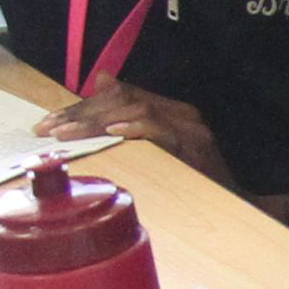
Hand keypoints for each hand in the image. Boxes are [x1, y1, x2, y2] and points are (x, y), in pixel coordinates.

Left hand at [44, 81, 226, 183]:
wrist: (239, 209)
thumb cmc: (195, 186)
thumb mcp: (158, 150)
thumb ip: (131, 119)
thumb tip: (101, 80)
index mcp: (171, 111)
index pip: (121, 94)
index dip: (82, 106)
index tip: (50, 124)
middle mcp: (182, 114)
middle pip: (123, 99)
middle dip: (80, 114)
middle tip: (48, 130)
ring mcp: (191, 130)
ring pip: (135, 110)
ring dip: (96, 122)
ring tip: (67, 135)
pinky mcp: (196, 148)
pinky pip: (160, 129)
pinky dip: (133, 128)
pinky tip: (110, 133)